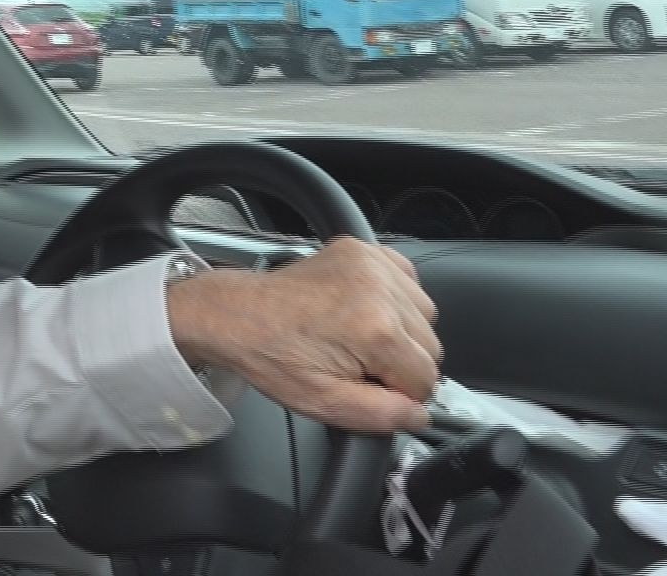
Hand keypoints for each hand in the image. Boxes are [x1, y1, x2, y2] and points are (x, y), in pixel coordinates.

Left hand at [165, 238, 440, 432]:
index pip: (426, 378)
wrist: (237, 315)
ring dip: (400, 332)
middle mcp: (378, 289)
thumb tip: (419, 416)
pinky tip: (362, 312)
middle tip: (356, 362)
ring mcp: (372, 263)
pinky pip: (408, 283)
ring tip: (355, 337)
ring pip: (424, 315)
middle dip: (399, 363)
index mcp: (374, 329)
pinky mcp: (364, 249)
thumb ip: (382, 415)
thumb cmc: (271, 355)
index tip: (368, 384)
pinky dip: (394, 301)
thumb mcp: (325, 402)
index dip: (398, 391)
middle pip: (429, 346)